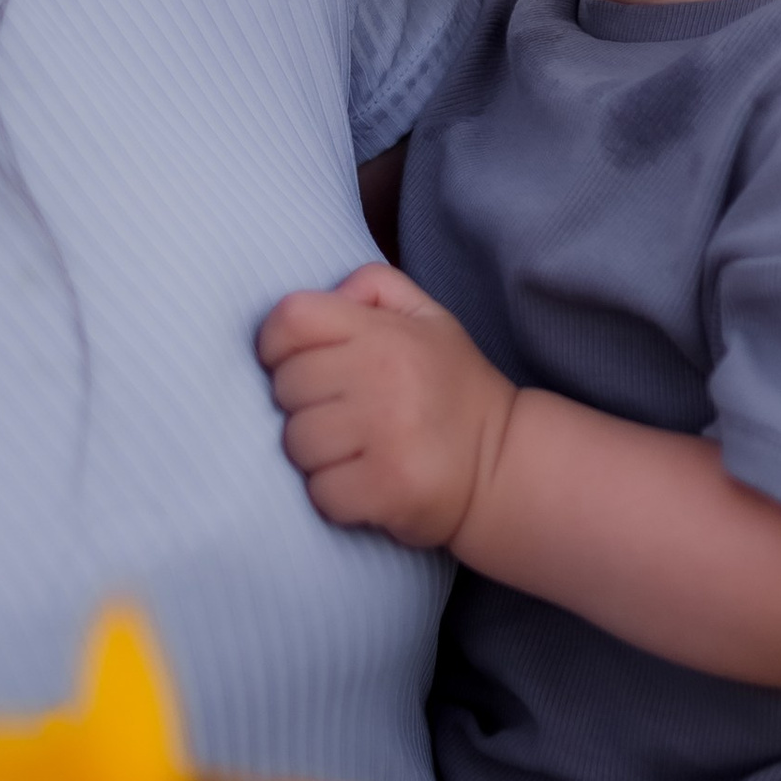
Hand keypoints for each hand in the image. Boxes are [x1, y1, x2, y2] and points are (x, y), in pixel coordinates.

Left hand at [258, 261, 517, 549]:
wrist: (503, 462)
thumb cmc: (451, 388)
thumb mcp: (427, 317)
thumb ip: (376, 286)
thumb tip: (331, 294)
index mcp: (385, 334)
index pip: (291, 319)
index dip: (278, 342)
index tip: (299, 363)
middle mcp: (383, 378)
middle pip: (286, 386)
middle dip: (303, 403)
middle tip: (341, 413)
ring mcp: (384, 435)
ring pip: (297, 443)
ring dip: (316, 453)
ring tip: (354, 449)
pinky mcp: (385, 488)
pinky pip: (320, 492)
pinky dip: (336, 495)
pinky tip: (365, 482)